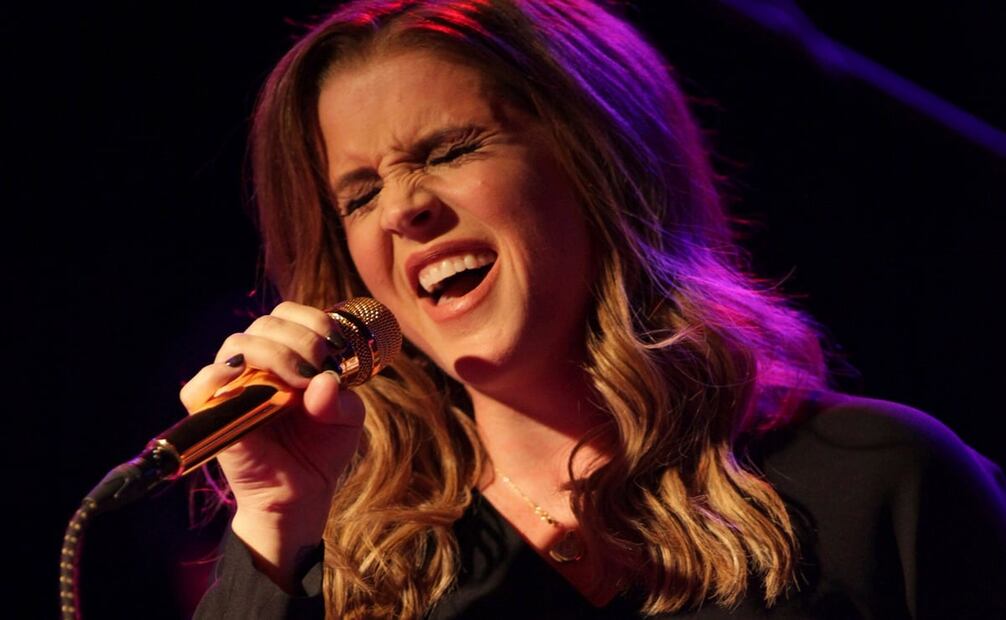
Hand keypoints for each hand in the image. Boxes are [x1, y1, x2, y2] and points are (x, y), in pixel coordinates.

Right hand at [180, 301, 364, 587]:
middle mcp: (256, 364)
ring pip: (237, 345)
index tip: (335, 347)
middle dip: (300, 339)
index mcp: (287, 354)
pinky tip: (248, 380)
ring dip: (274, 354)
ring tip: (299, 382)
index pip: (288, 315)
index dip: (313, 321)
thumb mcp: (348, 419)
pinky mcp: (211, 415)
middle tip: (319, 367)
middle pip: (265, 324)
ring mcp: (231, 387)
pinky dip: (217, 376)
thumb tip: (323, 382)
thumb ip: (343, 398)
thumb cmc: (322, 449)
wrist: (301, 494)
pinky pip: (198, 386)